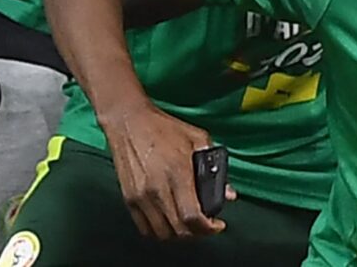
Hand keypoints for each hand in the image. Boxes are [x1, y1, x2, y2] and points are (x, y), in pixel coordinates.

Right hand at [102, 103, 225, 238]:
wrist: (129, 123)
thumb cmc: (165, 128)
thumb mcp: (198, 139)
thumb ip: (215, 167)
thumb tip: (228, 193)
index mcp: (178, 173)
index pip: (192, 215)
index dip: (208, 227)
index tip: (217, 225)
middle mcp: (157, 189)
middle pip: (178, 229)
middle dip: (196, 233)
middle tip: (206, 225)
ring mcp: (140, 196)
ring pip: (161, 232)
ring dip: (178, 234)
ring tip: (189, 224)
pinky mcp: (128, 199)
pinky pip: (144, 227)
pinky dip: (159, 230)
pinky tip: (170, 221)